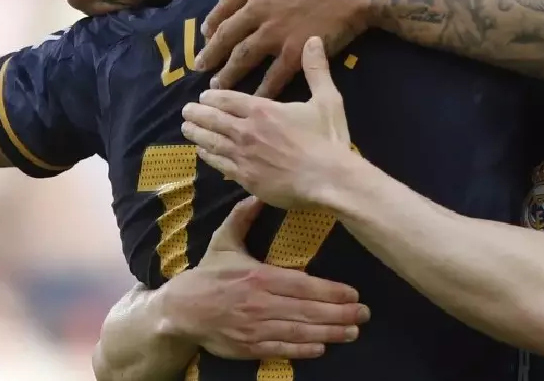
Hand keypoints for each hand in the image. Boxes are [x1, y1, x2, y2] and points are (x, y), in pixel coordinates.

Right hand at [161, 195, 368, 359]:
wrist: (180, 310)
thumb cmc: (208, 275)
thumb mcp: (223, 242)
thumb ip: (242, 218)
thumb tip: (256, 194)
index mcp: (259, 277)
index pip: (302, 285)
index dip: (329, 291)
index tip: (353, 293)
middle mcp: (261, 303)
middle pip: (306, 310)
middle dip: (338, 313)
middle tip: (363, 314)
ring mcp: (255, 328)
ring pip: (298, 331)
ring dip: (328, 332)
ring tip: (352, 331)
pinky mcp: (249, 347)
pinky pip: (280, 349)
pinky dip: (302, 350)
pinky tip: (322, 347)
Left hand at [184, 37, 353, 209]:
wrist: (328, 179)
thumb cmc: (328, 138)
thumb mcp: (327, 99)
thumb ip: (316, 69)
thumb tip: (313, 39)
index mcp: (263, 110)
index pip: (229, 99)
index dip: (214, 96)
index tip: (204, 94)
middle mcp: (246, 131)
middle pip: (214, 119)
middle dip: (197, 113)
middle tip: (186, 110)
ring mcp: (243, 156)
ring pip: (211, 142)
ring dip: (196, 133)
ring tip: (185, 128)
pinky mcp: (245, 178)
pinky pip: (220, 164)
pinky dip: (208, 156)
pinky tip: (202, 153)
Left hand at [195, 0, 370, 95]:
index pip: (226, 4)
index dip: (214, 20)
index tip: (207, 33)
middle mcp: (259, 9)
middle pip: (227, 34)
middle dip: (211, 52)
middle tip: (199, 65)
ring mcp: (274, 32)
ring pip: (242, 58)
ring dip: (227, 74)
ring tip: (216, 87)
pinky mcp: (294, 52)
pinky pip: (272, 77)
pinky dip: (261, 90)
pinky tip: (253, 101)